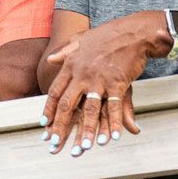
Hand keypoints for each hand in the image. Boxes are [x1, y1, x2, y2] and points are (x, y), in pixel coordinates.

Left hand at [40, 13, 155, 155]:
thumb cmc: (108, 35)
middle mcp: (82, 73)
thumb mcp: (81, 39)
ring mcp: (99, 79)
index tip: (44, 124)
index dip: (49, 109)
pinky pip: (114, 107)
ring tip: (84, 147)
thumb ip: (65, 51)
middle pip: (67, 105)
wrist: (133, 30)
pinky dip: (114, 123)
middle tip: (56, 144)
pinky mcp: (117, 82)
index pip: (55, 91)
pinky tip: (113, 137)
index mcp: (71, 64)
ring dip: (87, 131)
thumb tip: (50, 59)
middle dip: (61, 127)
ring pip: (90, 110)